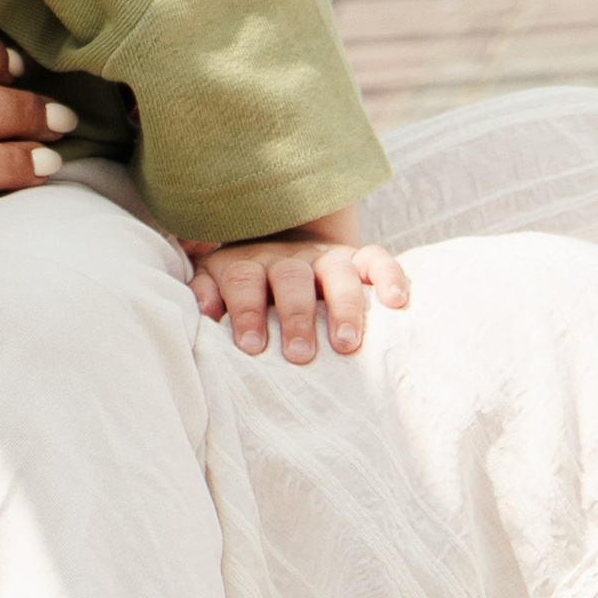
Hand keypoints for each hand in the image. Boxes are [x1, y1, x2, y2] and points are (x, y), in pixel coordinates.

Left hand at [186, 209, 408, 364]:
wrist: (283, 242)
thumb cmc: (248, 285)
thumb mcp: (217, 283)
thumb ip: (205, 295)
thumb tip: (201, 313)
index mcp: (248, 264)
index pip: (243, 280)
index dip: (247, 311)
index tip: (252, 346)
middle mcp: (287, 257)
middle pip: (291, 278)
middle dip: (295, 317)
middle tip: (299, 356)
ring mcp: (325, 256)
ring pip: (337, 272)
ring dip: (342, 307)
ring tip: (345, 345)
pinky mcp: (358, 258)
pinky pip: (377, 259)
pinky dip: (389, 276)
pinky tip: (396, 302)